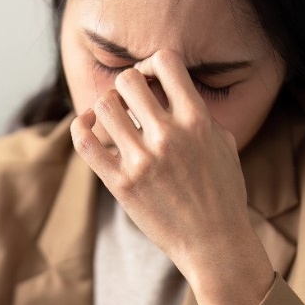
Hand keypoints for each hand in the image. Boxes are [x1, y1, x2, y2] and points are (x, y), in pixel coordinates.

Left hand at [70, 50, 272, 304]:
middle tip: (130, 103)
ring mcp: (143, 160)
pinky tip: (87, 124)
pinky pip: (85, 142)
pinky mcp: (121, 183)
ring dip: (106, 107)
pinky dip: (80, 125)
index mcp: (198, 121)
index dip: (153, 63)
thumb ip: (198, 112)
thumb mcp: (223, 143)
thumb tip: (172, 86)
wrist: (214, 243)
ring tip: (115, 119)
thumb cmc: (222, 192)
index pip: (166, 62)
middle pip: (129, 80)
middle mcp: (169, 136)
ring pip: (104, 106)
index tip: (152, 80)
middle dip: (127, 85)